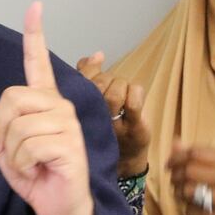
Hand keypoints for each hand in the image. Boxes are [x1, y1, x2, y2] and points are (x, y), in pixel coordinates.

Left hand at [0, 2, 94, 214]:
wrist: (58, 208)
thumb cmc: (34, 173)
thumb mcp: (3, 151)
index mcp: (42, 101)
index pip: (37, 62)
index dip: (35, 34)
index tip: (35, 6)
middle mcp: (58, 105)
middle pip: (10, 97)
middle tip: (7, 151)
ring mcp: (66, 123)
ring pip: (17, 124)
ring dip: (11, 152)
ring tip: (26, 164)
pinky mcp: (69, 144)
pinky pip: (27, 145)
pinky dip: (21, 164)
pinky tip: (35, 171)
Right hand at [75, 52, 150, 177]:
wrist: (123, 159)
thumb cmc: (105, 125)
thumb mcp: (91, 100)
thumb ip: (88, 76)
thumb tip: (97, 54)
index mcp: (79, 108)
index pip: (80, 79)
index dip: (90, 69)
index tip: (96, 68)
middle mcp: (93, 117)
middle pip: (98, 83)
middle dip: (107, 79)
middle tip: (110, 88)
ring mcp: (113, 123)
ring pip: (115, 91)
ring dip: (121, 86)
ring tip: (121, 95)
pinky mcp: (133, 127)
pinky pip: (134, 100)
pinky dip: (135, 93)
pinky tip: (134, 97)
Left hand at [166, 145, 214, 214]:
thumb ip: (206, 155)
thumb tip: (175, 143)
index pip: (197, 153)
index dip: (177, 158)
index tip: (170, 164)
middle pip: (190, 171)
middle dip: (175, 176)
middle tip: (174, 181)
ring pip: (189, 193)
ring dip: (179, 194)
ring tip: (183, 195)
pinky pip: (194, 213)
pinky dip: (189, 211)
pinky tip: (195, 210)